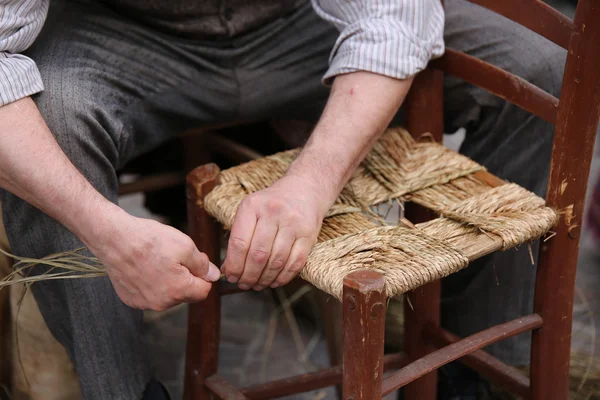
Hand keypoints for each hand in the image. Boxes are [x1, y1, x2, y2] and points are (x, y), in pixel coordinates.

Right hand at [86, 208, 220, 310]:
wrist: (114, 239)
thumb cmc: (150, 240)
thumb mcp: (185, 246)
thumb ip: (202, 265)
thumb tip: (214, 276)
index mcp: (178, 291)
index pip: (204, 291)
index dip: (203, 275)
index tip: (195, 262)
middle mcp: (161, 303)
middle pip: (185, 294)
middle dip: (186, 278)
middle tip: (174, 257)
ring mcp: (144, 303)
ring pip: (168, 295)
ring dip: (169, 281)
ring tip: (157, 260)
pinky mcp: (131, 299)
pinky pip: (150, 294)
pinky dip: (151, 283)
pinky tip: (144, 267)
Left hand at [222, 175, 329, 290]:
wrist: (304, 189)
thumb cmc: (272, 204)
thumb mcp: (251, 211)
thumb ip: (239, 237)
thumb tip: (228, 269)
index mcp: (253, 205)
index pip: (239, 243)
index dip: (234, 266)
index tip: (231, 277)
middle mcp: (273, 212)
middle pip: (258, 255)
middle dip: (249, 276)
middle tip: (244, 284)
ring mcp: (293, 223)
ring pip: (276, 261)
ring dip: (265, 279)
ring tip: (258, 285)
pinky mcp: (309, 234)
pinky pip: (295, 263)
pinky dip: (283, 277)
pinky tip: (275, 281)